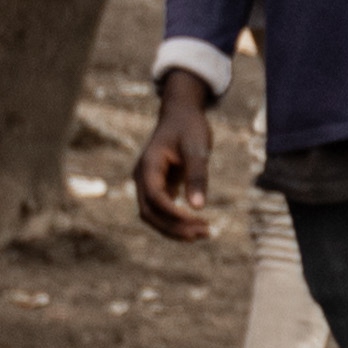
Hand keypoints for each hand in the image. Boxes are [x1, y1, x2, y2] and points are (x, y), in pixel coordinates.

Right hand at [132, 72, 221, 242]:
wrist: (180, 114)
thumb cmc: (189, 128)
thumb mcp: (197, 148)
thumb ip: (197, 176)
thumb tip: (198, 207)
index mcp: (148, 166)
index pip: (156, 198)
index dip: (175, 214)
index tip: (198, 219)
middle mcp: (142, 177)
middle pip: (149, 213)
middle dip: (175, 227)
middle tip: (205, 233)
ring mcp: (147, 183)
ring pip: (153, 216)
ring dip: (174, 228)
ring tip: (204, 233)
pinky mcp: (156, 187)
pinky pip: (161, 210)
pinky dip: (175, 221)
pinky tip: (196, 225)